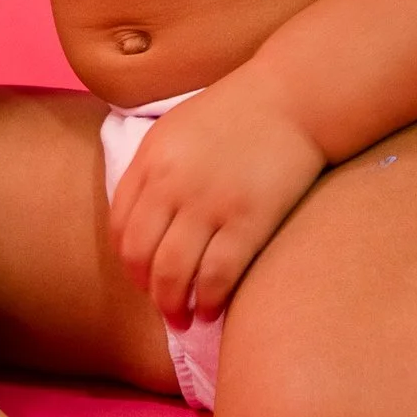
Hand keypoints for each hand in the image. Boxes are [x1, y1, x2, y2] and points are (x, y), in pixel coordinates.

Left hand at [107, 73, 327, 331]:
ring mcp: (210, 203)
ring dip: (174, 306)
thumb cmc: (240, 113)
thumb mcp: (178, 129)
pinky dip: (210, 300)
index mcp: (152, 159)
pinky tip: (213, 309)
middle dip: (148, 291)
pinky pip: (218, 274)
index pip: (120, 226)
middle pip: (140, 256)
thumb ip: (155, 169)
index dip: (129, 262)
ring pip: (174, 274)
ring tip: (185, 319)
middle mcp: (172, 183)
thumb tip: (143, 220)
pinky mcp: (248, 219)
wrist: (296, 98)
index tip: (144, 277)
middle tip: (164, 308)